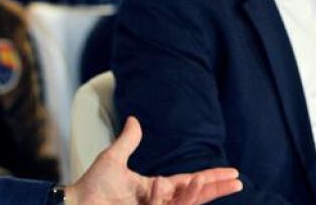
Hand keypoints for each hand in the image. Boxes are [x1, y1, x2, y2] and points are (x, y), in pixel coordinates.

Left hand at [65, 116, 241, 204]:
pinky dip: (171, 198)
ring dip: (194, 193)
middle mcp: (160, 203)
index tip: (233, 173)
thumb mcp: (113, 158)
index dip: (211, 178)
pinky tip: (166, 184)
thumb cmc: (92, 185)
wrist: (77, 203)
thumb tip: (135, 119)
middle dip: (216, 189)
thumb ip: (128, 141)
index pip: (189, 183)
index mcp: (156, 189)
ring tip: (200, 179)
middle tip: (238, 181)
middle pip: (195, 196)